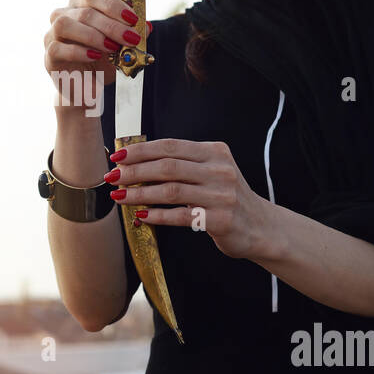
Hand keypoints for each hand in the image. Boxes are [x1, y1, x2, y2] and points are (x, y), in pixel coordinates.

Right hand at [44, 0, 147, 94]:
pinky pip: (57, 48)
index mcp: (80, 5)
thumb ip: (132, 34)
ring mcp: (52, 34)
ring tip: (112, 47)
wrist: (88, 88)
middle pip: (84, 11)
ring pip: (65, 24)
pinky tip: (94, 56)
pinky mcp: (49, 55)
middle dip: (111, 25)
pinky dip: (78, 51)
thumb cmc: (103, 61)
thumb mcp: (122, 46)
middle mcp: (63, 15)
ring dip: (93, 35)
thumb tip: (146, 26)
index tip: (133, 19)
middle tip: (130, 38)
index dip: (114, 5)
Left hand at [104, 139, 279, 261]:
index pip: (170, 146)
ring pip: (171, 190)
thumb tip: (135, 162)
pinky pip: (181, 215)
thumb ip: (183, 164)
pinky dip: (158, 215)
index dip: (141, 150)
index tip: (117, 156)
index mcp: (215, 152)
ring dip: (140, 193)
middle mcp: (220, 170)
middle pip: (168, 166)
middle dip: (135, 171)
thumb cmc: (226, 198)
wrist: (261, 227)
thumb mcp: (211, 172)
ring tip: (119, 196)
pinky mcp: (220, 219)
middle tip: (112, 177)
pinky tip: (141, 216)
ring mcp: (222, 195)